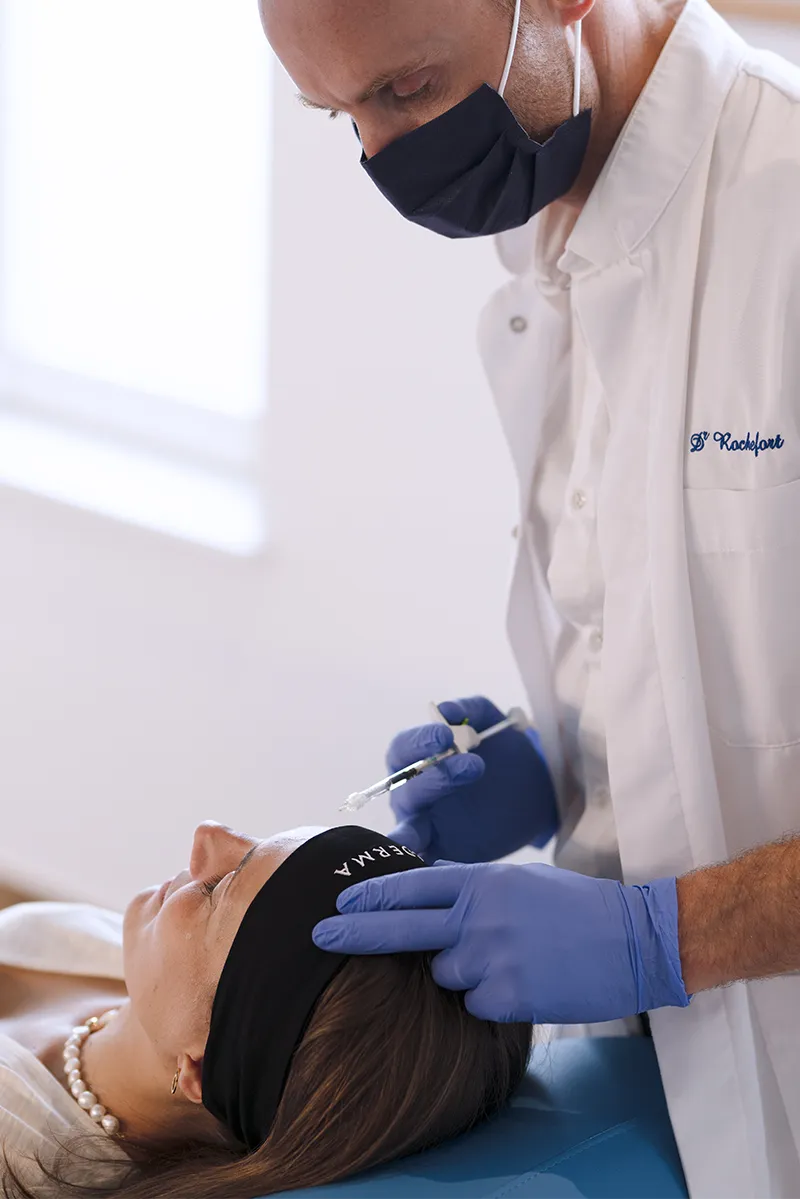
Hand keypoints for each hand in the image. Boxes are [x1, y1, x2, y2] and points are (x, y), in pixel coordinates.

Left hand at [313, 861, 689, 1024]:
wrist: (636, 940)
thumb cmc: (579, 906)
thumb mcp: (520, 880)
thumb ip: (472, 888)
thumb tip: (428, 893)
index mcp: (482, 881)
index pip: (410, 886)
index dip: (371, 894)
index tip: (340, 902)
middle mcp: (478, 915)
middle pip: (400, 926)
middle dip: (353, 932)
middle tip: (318, 935)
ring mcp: (491, 957)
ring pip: (443, 975)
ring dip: (462, 973)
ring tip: (511, 960)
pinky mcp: (508, 997)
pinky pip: (475, 1004)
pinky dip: (492, 999)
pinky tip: (526, 983)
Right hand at [386, 696, 558, 863]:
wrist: (539, 793)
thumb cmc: (505, 754)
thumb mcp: (494, 723)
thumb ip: (471, 710)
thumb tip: (445, 709)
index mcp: (418, 761)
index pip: (402, 750)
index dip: (419, 742)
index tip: (446, 735)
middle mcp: (414, 795)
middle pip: (404, 789)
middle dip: (436, 776)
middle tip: (474, 765)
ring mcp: (426, 827)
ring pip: (408, 828)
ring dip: (425, 816)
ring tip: (447, 804)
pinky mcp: (444, 853)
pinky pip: (422, 862)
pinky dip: (418, 863)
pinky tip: (427, 862)